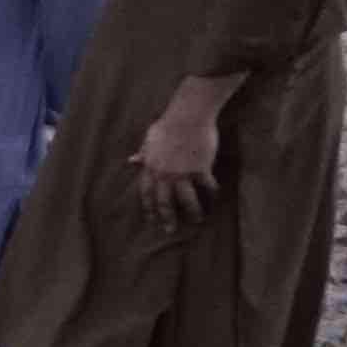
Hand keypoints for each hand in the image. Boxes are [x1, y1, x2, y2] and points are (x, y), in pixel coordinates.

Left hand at [128, 90, 223, 218]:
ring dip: (192, 212)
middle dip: (166, 218)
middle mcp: (164, 174)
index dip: (148, 208)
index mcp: (150, 167)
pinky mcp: (200, 169)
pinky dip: (212, 193)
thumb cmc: (168, 124)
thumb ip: (143, 153)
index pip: (146, 193)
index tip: (151, 220)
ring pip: (186, 200)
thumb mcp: (150, 139)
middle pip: (164, 202)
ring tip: (197, 221)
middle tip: (169, 231)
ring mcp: (182, 173)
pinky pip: (206, 186)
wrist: (188, 116)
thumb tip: (131, 161)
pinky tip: (215, 199)